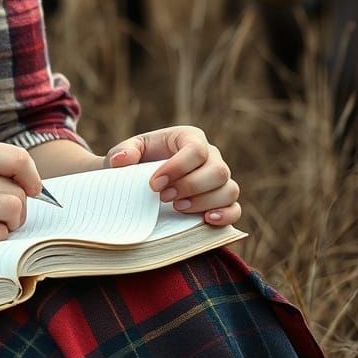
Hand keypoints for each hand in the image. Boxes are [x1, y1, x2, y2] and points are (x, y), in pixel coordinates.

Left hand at [104, 126, 240, 226]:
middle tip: (163, 197)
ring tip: (176, 208)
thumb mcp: (126, 153)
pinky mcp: (224, 202)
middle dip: (190, 186)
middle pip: (218, 170)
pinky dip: (225, 216)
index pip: (196, 149)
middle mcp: (211, 156)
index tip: (154, 184)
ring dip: (204, 202)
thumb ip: (122, 152)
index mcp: (189, 138)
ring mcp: (220, 180)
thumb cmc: (137, 163)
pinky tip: (206, 220)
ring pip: (229, 190)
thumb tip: (121, 160)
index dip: (177, 168)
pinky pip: (235, 209)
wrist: (142, 183)